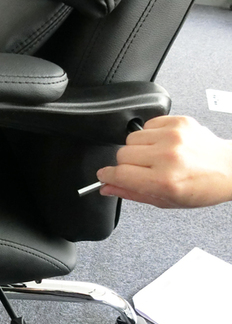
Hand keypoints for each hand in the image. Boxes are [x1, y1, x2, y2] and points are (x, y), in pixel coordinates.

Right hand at [97, 116, 231, 207]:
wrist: (230, 168)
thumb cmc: (201, 187)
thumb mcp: (166, 201)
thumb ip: (132, 193)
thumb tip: (107, 187)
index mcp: (164, 181)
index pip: (119, 174)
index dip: (107, 175)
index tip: (105, 175)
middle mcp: (168, 157)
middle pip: (121, 154)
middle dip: (126, 163)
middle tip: (142, 168)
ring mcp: (173, 137)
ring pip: (131, 138)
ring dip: (138, 148)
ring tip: (156, 155)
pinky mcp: (178, 122)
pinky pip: (146, 125)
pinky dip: (150, 134)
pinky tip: (164, 144)